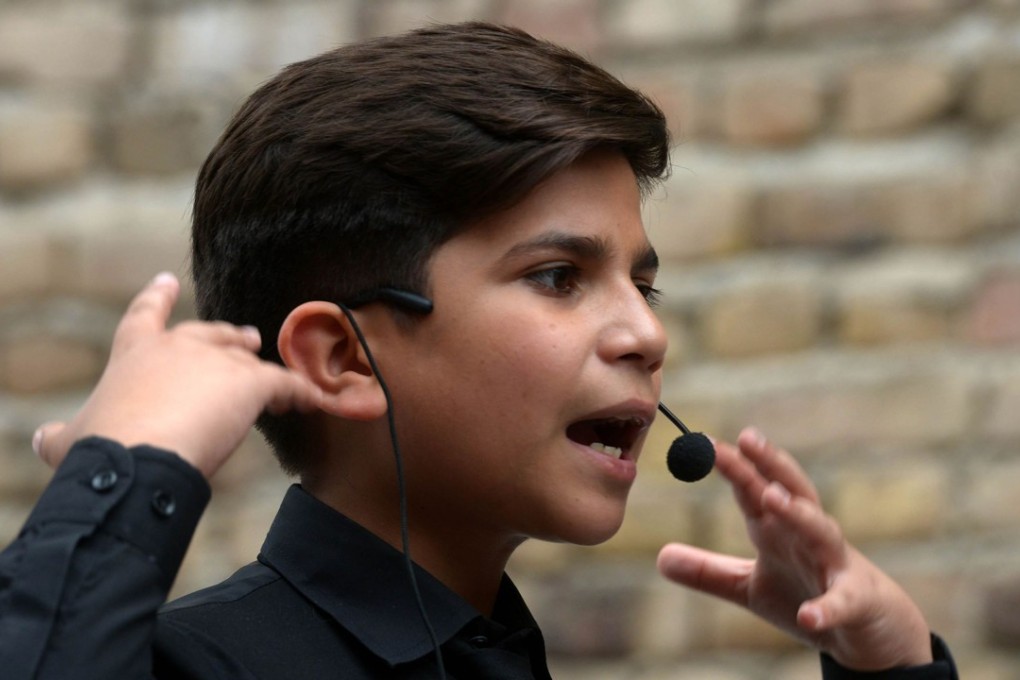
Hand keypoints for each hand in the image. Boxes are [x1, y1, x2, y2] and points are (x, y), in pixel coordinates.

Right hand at [32, 273, 321, 477]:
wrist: (136, 458)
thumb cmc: (100, 448)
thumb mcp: (69, 440)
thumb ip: (61, 435)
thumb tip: (44, 438)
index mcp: (136, 353)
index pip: (146, 316)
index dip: (158, 298)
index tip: (167, 281)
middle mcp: (179, 348)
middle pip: (209, 334)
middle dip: (227, 337)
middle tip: (245, 339)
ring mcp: (218, 363)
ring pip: (248, 360)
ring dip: (263, 367)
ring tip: (277, 376)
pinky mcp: (251, 385)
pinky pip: (286, 385)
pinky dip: (303, 393)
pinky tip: (316, 402)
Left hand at [657, 428, 931, 670]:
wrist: (869, 631)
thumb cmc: (806, 593)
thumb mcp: (750, 586)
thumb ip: (708, 571)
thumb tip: (659, 557)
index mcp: (780, 529)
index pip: (755, 490)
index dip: (735, 468)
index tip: (707, 444)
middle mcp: (809, 536)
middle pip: (791, 491)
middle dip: (770, 465)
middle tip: (747, 440)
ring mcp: (836, 565)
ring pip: (821, 531)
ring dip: (798, 513)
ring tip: (772, 498)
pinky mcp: (857, 602)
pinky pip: (842, 602)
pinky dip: (827, 607)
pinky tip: (809, 614)